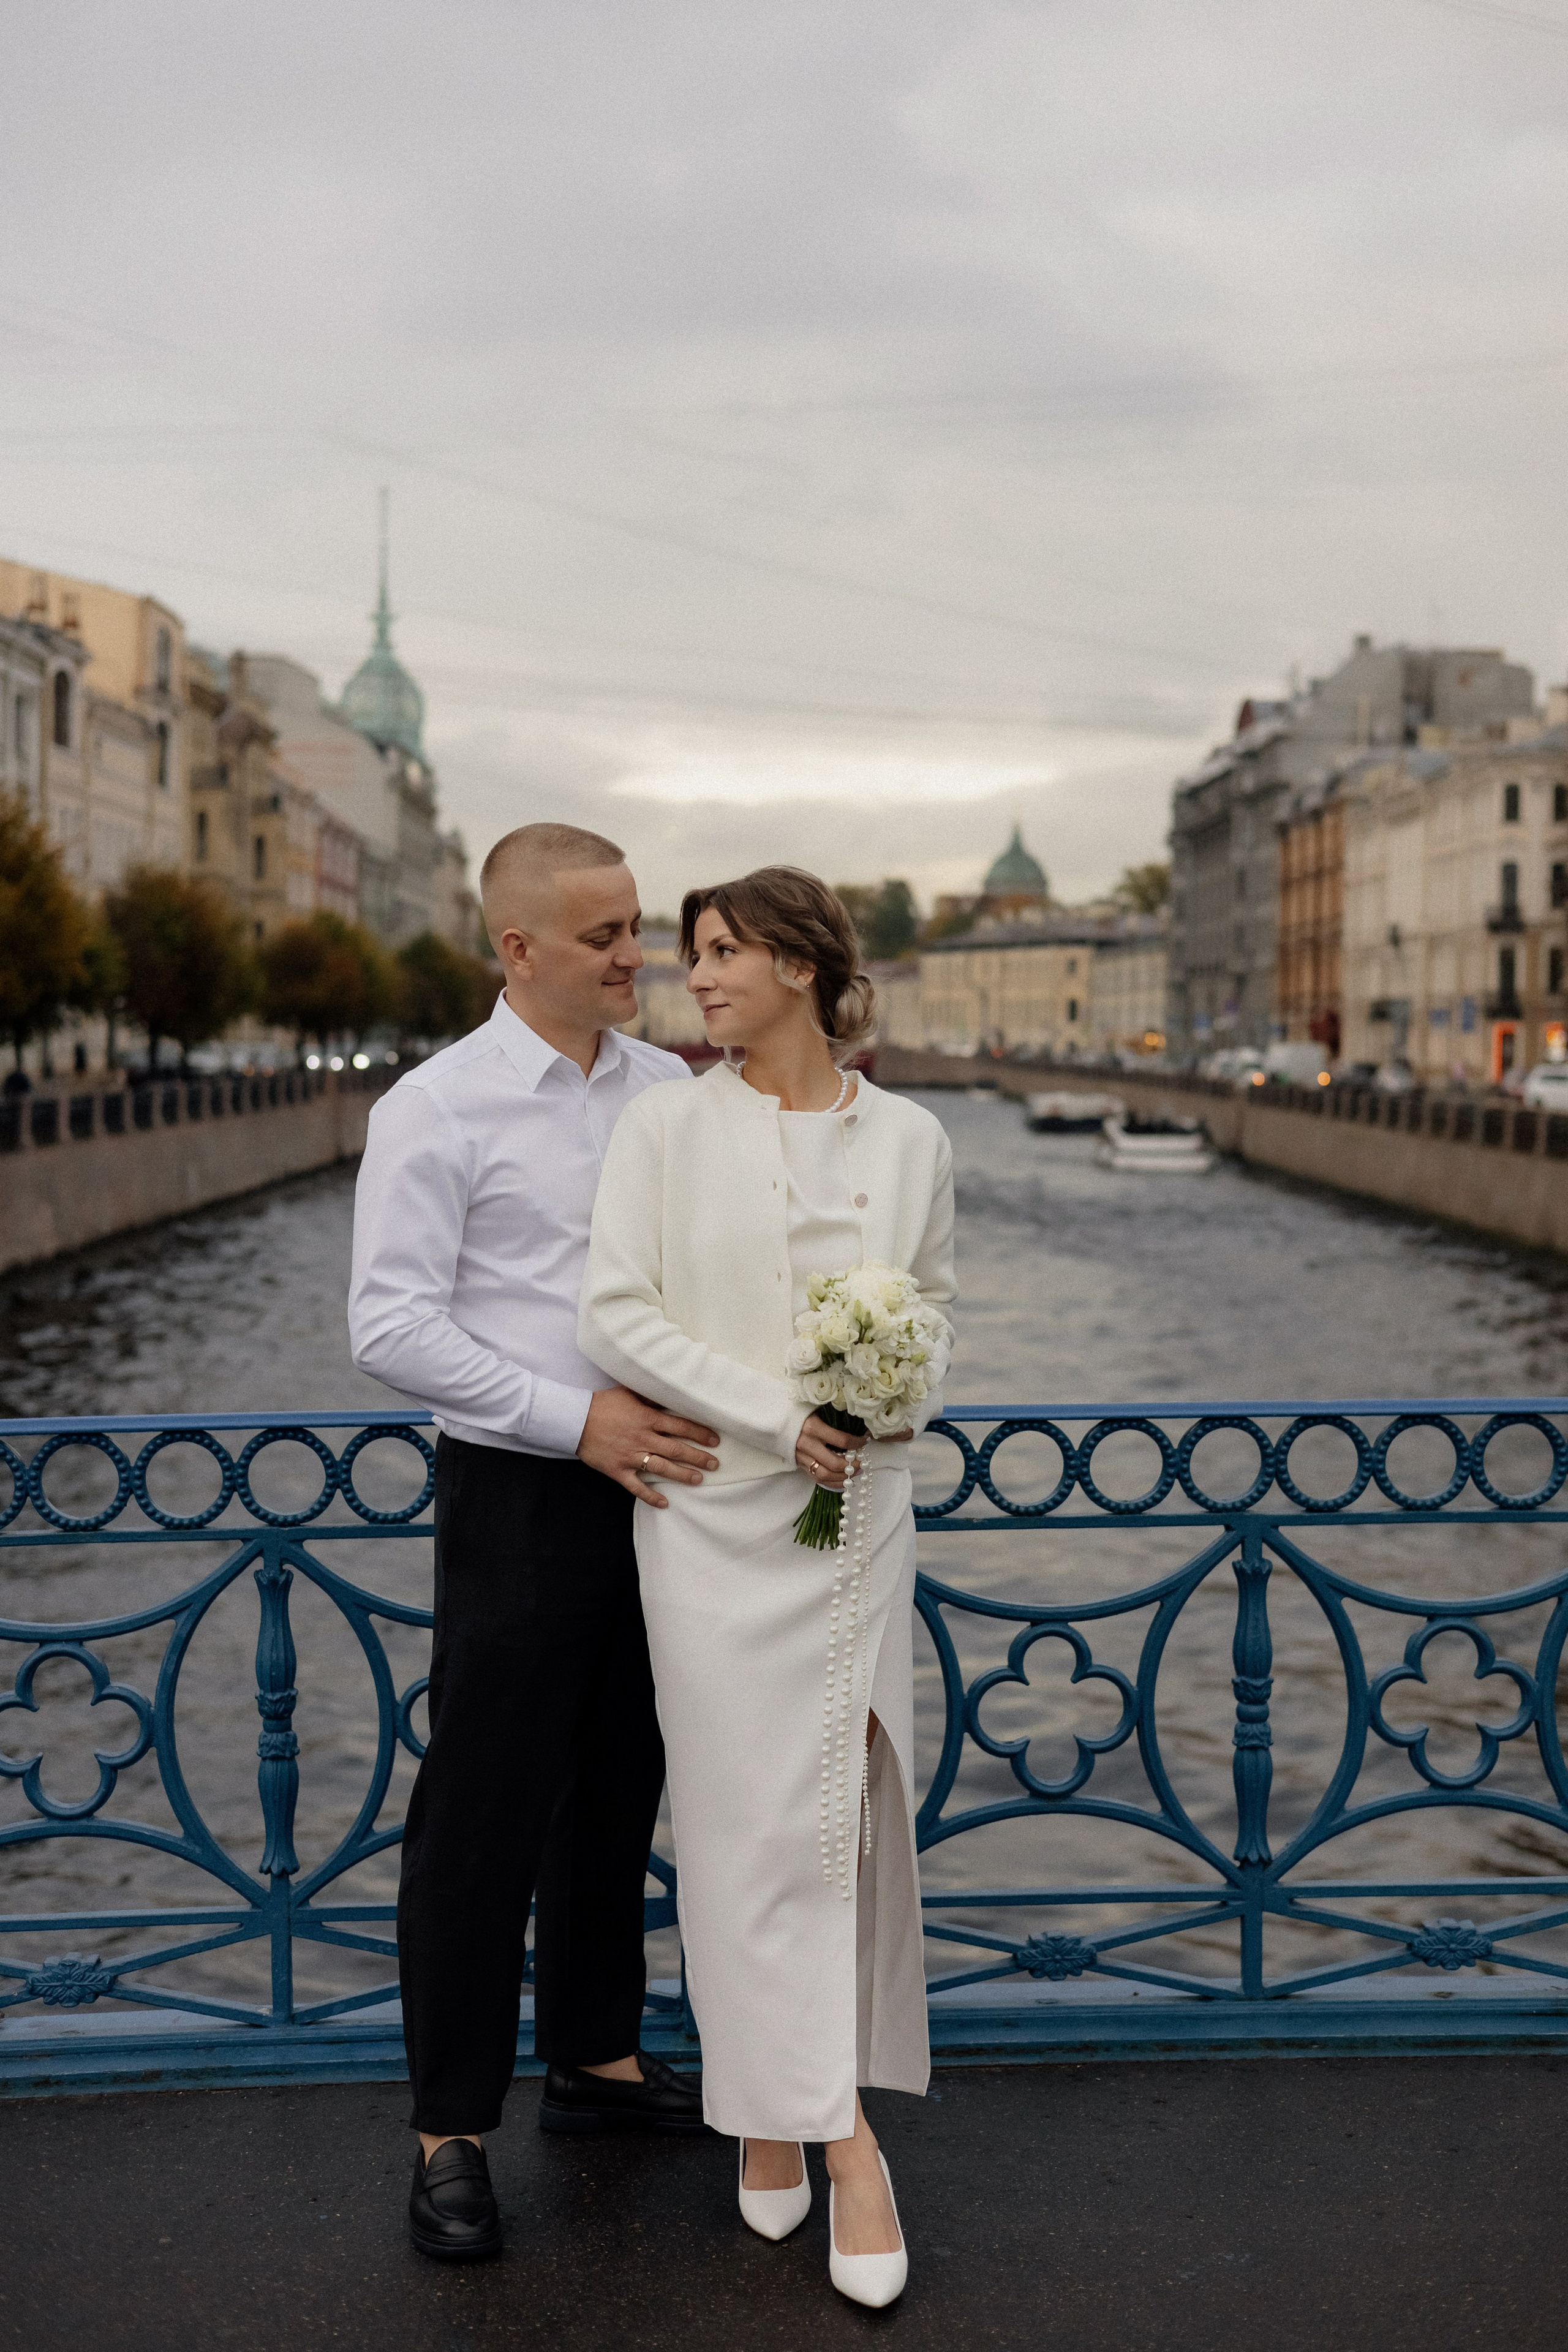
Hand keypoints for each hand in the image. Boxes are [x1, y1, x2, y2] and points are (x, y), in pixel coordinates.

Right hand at [579, 1387, 719, 1506]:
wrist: (574, 1419)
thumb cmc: (602, 1404)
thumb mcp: (628, 1393)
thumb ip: (650, 1395)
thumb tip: (670, 1391)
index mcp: (647, 1418)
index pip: (680, 1427)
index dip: (700, 1433)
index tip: (715, 1440)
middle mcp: (642, 1438)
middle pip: (676, 1449)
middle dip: (698, 1457)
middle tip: (715, 1463)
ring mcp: (631, 1456)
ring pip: (662, 1468)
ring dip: (682, 1475)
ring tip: (699, 1479)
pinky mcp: (618, 1470)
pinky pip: (637, 1487)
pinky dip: (651, 1496)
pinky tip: (665, 1503)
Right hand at [795, 1414, 868, 1491]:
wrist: (775, 1420)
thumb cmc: (800, 1413)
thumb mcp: (817, 1410)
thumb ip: (833, 1419)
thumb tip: (858, 1425)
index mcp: (813, 1428)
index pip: (841, 1440)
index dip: (857, 1442)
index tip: (865, 1440)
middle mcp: (807, 1444)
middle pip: (833, 1463)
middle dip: (851, 1466)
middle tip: (861, 1463)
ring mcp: (801, 1457)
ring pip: (824, 1475)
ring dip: (842, 1478)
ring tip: (854, 1474)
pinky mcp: (798, 1464)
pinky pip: (816, 1479)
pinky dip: (831, 1482)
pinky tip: (842, 1481)